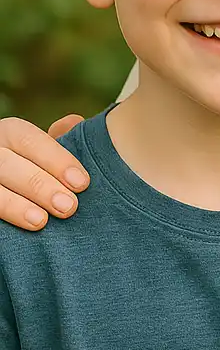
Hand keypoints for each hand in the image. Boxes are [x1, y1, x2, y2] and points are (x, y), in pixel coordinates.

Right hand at [0, 115, 88, 229]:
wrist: (11, 184)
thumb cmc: (35, 166)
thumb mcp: (43, 150)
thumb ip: (60, 140)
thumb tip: (75, 122)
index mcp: (9, 133)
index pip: (31, 140)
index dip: (57, 161)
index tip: (82, 183)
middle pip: (9, 165)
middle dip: (41, 186)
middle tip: (69, 207)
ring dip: (16, 206)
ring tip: (41, 221)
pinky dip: (4, 216)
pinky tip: (22, 227)